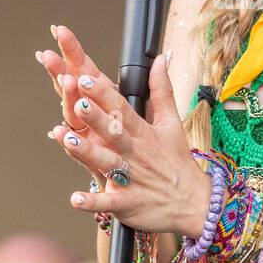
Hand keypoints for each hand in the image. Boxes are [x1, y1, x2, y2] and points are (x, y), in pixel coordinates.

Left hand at [40, 25, 211, 240]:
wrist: (195, 204)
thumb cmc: (177, 162)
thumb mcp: (172, 124)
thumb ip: (162, 91)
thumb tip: (162, 59)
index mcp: (143, 133)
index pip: (121, 108)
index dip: (103, 93)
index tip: (85, 77)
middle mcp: (134, 153)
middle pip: (113, 132)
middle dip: (96, 117)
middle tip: (77, 101)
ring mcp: (131, 179)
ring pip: (106, 163)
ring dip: (87, 153)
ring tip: (67, 140)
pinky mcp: (128, 203)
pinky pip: (109, 203)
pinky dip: (93, 202)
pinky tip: (75, 199)